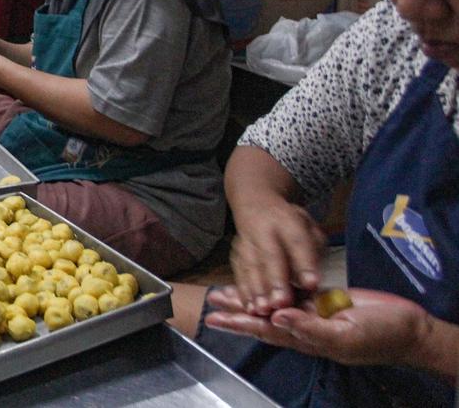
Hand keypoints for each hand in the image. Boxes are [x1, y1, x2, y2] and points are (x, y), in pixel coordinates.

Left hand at [204, 286, 435, 367]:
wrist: (409, 326)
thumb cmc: (381, 336)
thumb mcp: (346, 337)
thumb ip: (311, 330)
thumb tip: (277, 319)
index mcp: (306, 339)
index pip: (266, 330)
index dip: (241, 323)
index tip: (217, 317)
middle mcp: (304, 326)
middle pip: (263, 318)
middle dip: (237, 310)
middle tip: (211, 302)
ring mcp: (313, 312)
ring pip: (274, 305)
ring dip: (251, 298)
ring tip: (226, 292)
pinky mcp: (323, 299)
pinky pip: (293, 294)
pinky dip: (275, 288)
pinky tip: (261, 282)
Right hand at [229, 199, 326, 314]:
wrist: (255, 205)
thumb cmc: (291, 225)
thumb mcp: (310, 229)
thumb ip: (313, 253)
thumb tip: (312, 282)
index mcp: (288, 221)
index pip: (297, 241)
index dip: (304, 263)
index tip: (312, 284)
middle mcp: (264, 230)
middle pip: (270, 256)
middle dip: (275, 281)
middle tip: (281, 303)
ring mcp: (245, 242)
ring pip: (250, 266)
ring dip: (256, 290)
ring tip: (262, 310)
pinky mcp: (235, 254)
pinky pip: (238, 274)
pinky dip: (243, 292)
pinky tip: (249, 308)